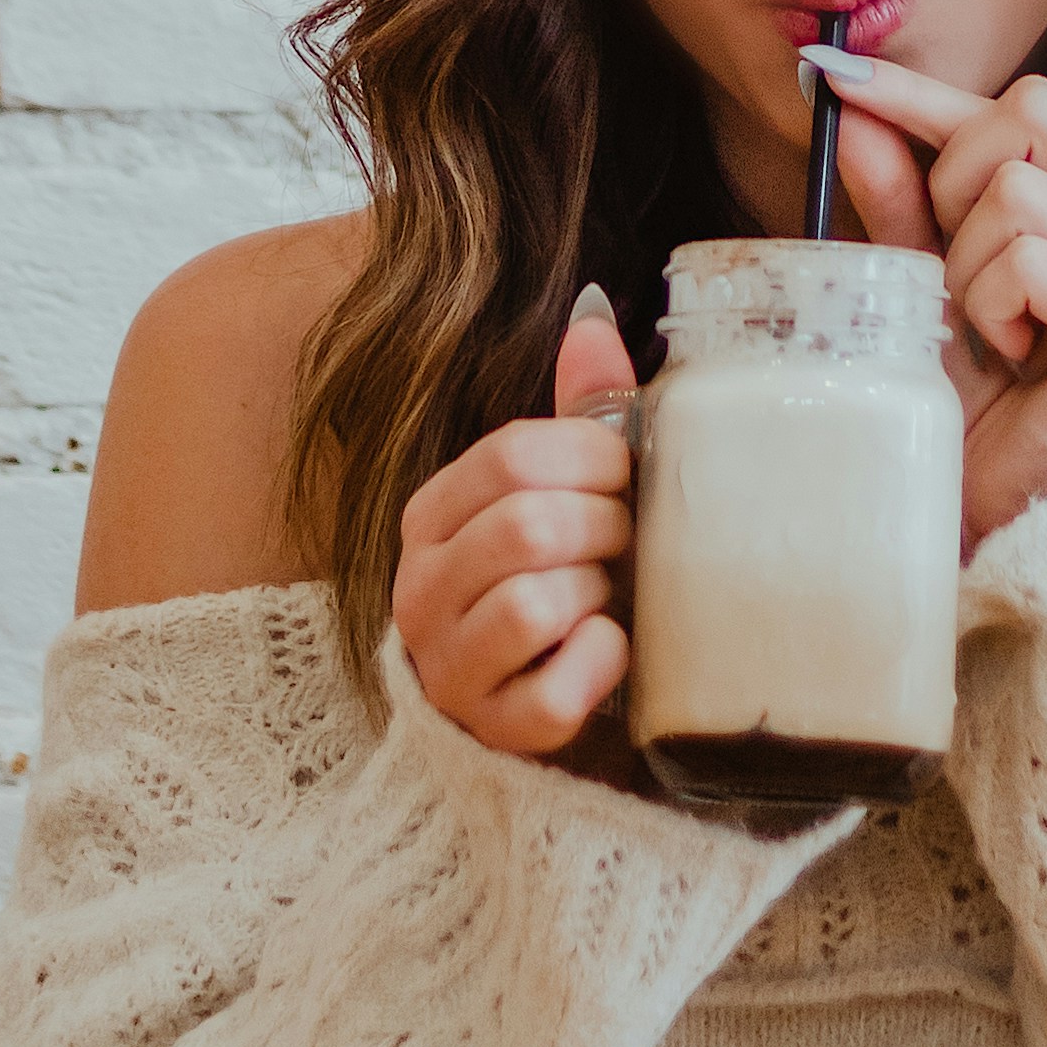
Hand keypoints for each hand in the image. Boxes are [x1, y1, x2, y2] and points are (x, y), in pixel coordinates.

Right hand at [393, 286, 638, 756]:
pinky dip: (601, 666)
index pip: (510, 455)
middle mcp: (421, 590)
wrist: (538, 701)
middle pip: (527, 525)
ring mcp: (449, 668)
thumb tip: (592, 314)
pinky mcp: (491, 732)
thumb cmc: (556, 579)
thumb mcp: (558, 492)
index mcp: (432, 515)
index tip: (625, 476)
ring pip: (534, 605)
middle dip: (604, 528)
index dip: (592, 456)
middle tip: (626, 542)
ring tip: (609, 597)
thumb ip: (577, 412)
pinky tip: (608, 654)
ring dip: (598, 596)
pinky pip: (555, 691)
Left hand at [807, 53, 1046, 549]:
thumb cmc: (980, 388)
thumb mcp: (928, 272)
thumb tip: (849, 107)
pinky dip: (993, 308)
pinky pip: (1030, 265)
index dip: (923, 93)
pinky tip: (1010, 354)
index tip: (837, 77)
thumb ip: (901, 192)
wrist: (1006, 505)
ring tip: (991, 330)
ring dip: (970, 270)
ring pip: (1017, 197)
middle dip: (954, 197)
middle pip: (1022, 125)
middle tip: (965, 283)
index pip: (1025, 103)